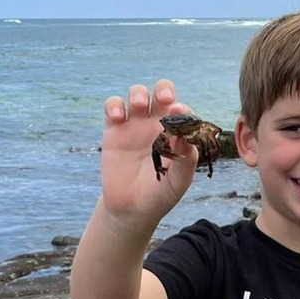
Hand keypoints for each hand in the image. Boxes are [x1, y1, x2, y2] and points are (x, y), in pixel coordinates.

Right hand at [99, 80, 197, 231]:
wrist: (132, 208)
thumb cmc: (161, 193)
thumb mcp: (179, 181)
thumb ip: (186, 159)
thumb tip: (187, 135)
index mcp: (177, 133)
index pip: (183, 112)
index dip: (183, 109)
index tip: (179, 112)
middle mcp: (158, 124)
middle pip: (162, 93)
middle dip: (163, 89)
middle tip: (164, 98)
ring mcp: (135, 125)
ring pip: (137, 94)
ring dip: (138, 93)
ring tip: (139, 104)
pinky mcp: (114, 129)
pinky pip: (112, 107)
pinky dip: (113, 105)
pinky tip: (117, 117)